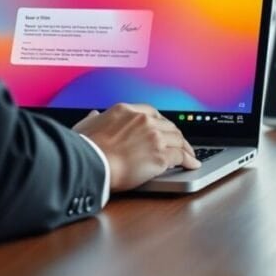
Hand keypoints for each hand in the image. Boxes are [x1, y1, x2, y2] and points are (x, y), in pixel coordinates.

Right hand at [73, 104, 198, 191]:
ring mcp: (154, 136)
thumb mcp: (85, 126)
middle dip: (176, 136)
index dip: (161, 123)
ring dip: (185, 148)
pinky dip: (188, 160)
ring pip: (177, 139)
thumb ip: (93, 119)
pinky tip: (191, 164)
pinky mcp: (160, 155)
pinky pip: (180, 156)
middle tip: (180, 144)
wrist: (89, 164)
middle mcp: (143, 120)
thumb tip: (94, 114)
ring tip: (190, 155)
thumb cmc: (84, 149)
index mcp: (126, 110)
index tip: (165, 130)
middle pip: (168, 126)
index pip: (152, 113)